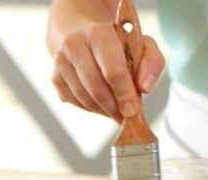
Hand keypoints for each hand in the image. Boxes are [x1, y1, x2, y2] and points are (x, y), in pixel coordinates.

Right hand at [50, 23, 164, 122]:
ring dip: (102, 110)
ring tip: (116, 112)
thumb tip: (144, 88)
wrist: (85, 35)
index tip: (133, 111)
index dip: (124, 94)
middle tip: (125, 117)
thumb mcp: (142, 44)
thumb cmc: (117, 43)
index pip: (112, 71)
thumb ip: (152, 63)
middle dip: (113, 107)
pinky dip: (90, 108)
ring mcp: (61, 61)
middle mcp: (75, 45)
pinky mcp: (55, 76)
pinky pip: (73, 101)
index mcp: (99, 34)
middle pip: (96, 88)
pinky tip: (101, 106)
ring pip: (83, 98)